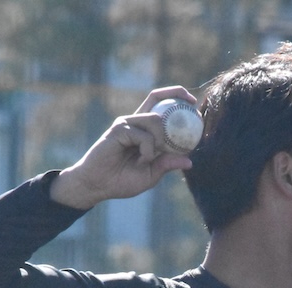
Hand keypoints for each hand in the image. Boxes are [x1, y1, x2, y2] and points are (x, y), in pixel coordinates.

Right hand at [49, 86, 197, 209]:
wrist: (98, 185)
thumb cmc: (122, 180)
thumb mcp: (151, 174)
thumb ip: (167, 164)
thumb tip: (190, 161)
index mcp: (144, 130)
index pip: (161, 104)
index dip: (177, 97)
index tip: (194, 102)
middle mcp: (135, 122)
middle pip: (158, 100)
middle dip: (177, 103)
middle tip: (191, 113)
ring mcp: (126, 124)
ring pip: (155, 121)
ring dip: (161, 140)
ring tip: (153, 158)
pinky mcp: (119, 130)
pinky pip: (144, 136)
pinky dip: (148, 150)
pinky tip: (141, 161)